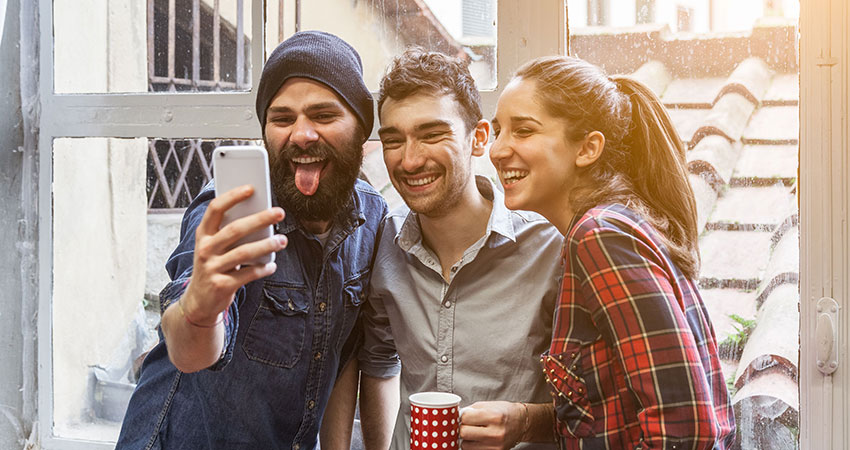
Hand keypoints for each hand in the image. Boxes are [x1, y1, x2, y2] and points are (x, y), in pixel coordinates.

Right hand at [182, 185, 286, 323]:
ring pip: (244, 252)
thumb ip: (230, 233)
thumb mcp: (214, 247)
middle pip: (235, 229)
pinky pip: (248, 274)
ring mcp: (212, 268)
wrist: (199, 301)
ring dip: (267, 245)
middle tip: (280, 212)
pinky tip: (272, 265)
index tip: (251, 188)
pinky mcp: (221, 285)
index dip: (232, 197)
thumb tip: (260, 214)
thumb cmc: (213, 266)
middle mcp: (205, 249)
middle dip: (260, 219)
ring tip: (282, 240)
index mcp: (203, 234)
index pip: (215, 209)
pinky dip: (263, 269)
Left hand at [459, 401, 527, 449]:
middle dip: (462, 428)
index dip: (462, 416)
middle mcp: (495, 432)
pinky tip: (478, 439)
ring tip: (474, 432)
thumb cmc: (505, 412)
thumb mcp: (489, 405)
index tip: (464, 416)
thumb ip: (472, 410)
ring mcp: (495, 445)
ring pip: (466, 445)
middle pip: (464, 433)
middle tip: (467, 425)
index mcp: (494, 416)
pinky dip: (472, 445)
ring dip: (466, 439)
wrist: (522, 424)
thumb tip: (456, 416)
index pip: (465, 418)